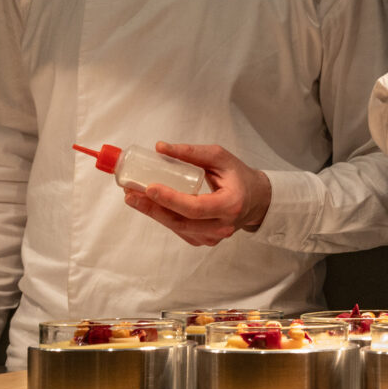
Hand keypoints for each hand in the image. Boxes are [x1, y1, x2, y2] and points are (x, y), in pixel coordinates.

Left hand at [123, 142, 270, 246]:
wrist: (257, 200)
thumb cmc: (239, 176)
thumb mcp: (220, 158)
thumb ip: (192, 153)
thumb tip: (160, 148)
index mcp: (230, 204)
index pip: (196, 207)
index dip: (170, 199)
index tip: (150, 187)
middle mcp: (222, 225)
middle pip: (181, 222)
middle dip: (152, 208)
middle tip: (131, 194)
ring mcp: (214, 237)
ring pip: (177, 227)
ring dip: (153, 213)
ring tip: (134, 197)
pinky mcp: (205, 240)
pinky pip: (180, 230)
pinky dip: (164, 218)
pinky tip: (150, 206)